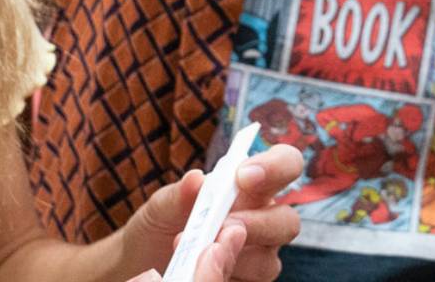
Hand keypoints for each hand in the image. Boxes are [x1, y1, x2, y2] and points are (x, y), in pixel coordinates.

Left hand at [113, 146, 303, 281]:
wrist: (145, 262)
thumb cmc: (162, 225)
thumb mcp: (161, 206)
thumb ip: (179, 194)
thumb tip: (196, 178)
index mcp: (250, 188)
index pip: (285, 165)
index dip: (276, 166)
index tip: (244, 175)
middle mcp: (262, 221)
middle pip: (288, 221)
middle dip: (261, 223)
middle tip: (226, 225)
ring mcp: (257, 258)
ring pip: (269, 261)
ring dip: (234, 255)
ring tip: (199, 250)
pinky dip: (223, 276)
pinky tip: (199, 271)